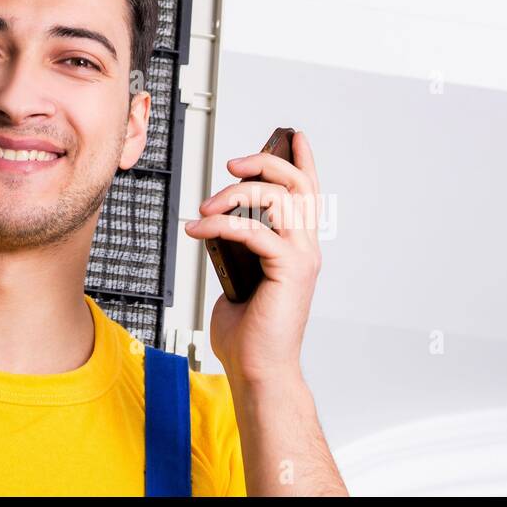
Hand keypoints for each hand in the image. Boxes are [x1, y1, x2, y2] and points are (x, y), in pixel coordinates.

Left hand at [183, 130, 322, 387]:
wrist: (257, 370)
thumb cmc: (248, 333)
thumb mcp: (239, 277)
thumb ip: (236, 250)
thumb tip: (217, 227)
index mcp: (297, 248)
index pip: (308, 195)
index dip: (302, 161)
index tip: (294, 136)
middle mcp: (305, 249)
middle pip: (297, 186)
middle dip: (265, 164)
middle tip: (232, 166)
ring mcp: (299, 259)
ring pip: (278, 200)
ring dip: (236, 194)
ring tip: (206, 207)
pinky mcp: (287, 270)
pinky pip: (255, 231)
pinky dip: (222, 224)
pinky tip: (199, 229)